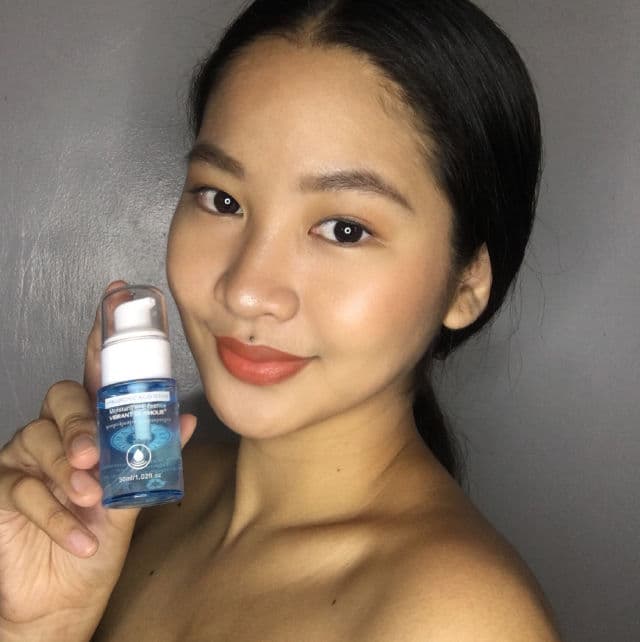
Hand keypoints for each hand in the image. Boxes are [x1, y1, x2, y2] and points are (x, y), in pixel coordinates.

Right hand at [0, 281, 196, 640]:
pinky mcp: (2, 489)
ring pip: (39, 440)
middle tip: (94, 454)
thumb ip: (152, 457)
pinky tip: (80, 535)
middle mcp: (58, 433)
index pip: (96, 375)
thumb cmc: (101, 538)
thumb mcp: (132, 498)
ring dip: (67, 471)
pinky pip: (21, 488)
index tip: (114, 299)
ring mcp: (26, 458)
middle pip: (62, 400)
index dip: (103, 337)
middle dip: (79, 423)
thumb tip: (186, 420)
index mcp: (92, 427)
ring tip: (90, 498)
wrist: (67, 594)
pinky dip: (56, 514)